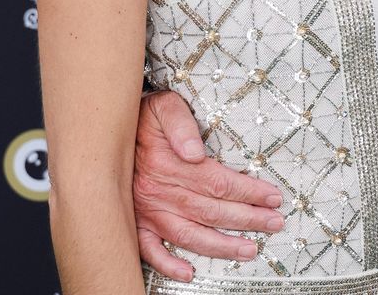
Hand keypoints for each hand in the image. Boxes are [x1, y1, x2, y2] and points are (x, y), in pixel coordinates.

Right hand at [133, 91, 284, 281]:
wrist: (104, 132)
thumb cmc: (141, 117)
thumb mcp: (164, 106)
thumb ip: (181, 124)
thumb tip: (196, 152)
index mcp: (168, 164)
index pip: (218, 183)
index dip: (249, 192)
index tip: (273, 196)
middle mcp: (158, 192)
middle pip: (211, 211)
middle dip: (247, 219)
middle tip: (274, 223)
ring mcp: (146, 211)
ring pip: (188, 235)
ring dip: (221, 246)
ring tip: (248, 250)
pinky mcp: (134, 222)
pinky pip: (149, 251)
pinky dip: (168, 264)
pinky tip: (189, 271)